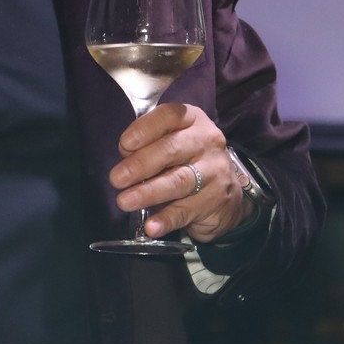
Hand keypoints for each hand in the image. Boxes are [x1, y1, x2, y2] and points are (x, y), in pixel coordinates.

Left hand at [108, 103, 250, 241]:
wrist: (226, 195)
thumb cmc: (188, 161)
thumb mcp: (172, 142)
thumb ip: (149, 144)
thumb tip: (126, 155)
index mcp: (192, 120)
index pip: (169, 116)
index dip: (144, 129)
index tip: (124, 144)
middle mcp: (207, 141)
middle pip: (171, 149)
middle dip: (139, 164)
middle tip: (116, 179)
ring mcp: (214, 171)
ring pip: (178, 180)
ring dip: (148, 192)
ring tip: (125, 201)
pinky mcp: (215, 200)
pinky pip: (186, 211)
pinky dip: (166, 219)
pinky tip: (151, 227)